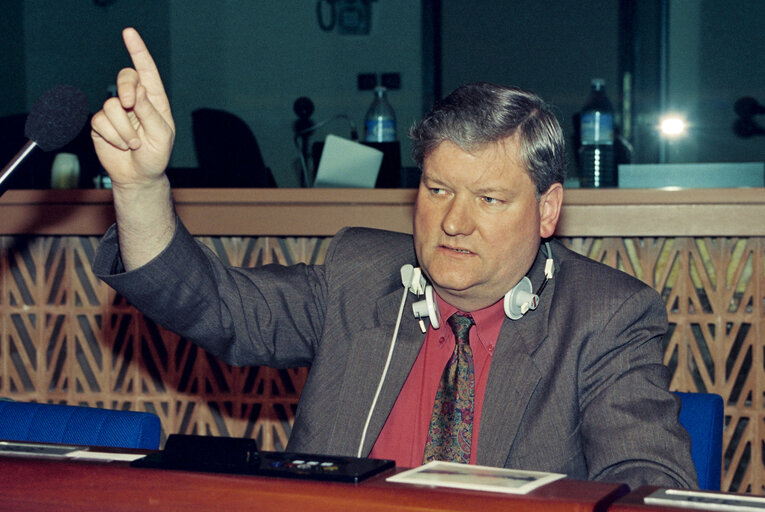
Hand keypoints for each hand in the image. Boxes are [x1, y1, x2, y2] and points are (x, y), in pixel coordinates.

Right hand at [90, 27, 174, 188]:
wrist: (139, 176)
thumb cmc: (156, 155)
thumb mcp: (161, 135)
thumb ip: (149, 113)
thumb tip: (136, 92)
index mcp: (154, 100)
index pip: (146, 71)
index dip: (138, 51)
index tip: (129, 33)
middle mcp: (134, 101)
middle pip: (125, 78)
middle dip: (126, 88)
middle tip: (130, 104)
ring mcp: (117, 111)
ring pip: (112, 105)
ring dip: (124, 129)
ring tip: (134, 144)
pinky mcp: (101, 124)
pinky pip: (100, 121)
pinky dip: (114, 136)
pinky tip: (122, 146)